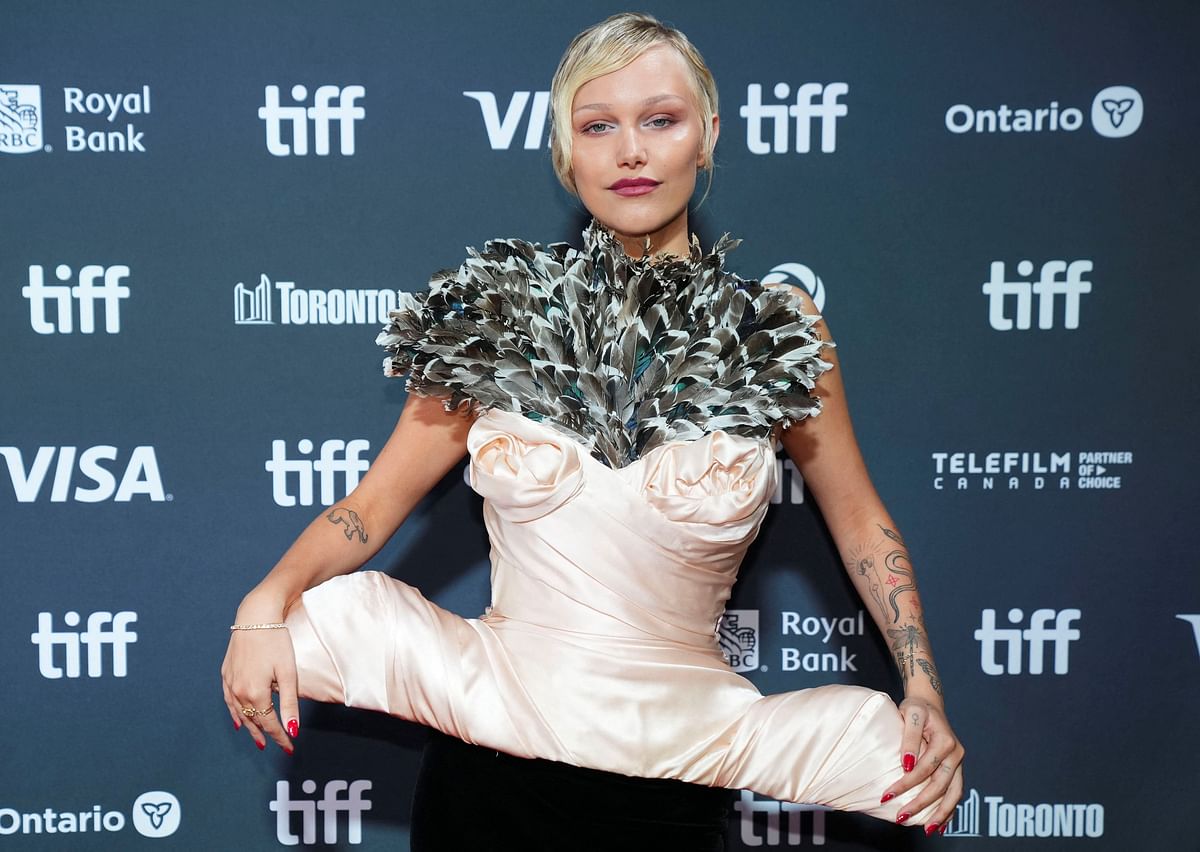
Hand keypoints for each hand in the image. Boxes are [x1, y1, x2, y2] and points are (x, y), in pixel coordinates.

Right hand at [220, 618, 300, 753]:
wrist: (255, 617)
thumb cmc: (276, 641)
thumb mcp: (288, 673)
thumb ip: (289, 703)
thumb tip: (292, 730)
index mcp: (255, 693)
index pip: (269, 723)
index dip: (280, 737)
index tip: (290, 748)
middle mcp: (239, 691)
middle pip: (254, 720)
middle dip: (267, 734)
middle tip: (277, 746)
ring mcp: (230, 683)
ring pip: (240, 713)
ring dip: (250, 727)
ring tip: (259, 740)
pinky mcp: (226, 674)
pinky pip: (229, 701)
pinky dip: (235, 713)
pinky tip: (239, 720)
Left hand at [882, 696, 964, 835]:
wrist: (929, 703)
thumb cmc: (917, 708)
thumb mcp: (911, 714)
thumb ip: (910, 738)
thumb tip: (907, 764)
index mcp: (946, 741)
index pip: (924, 769)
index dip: (906, 783)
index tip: (887, 794)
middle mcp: (956, 754)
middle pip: (940, 785)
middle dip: (920, 804)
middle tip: (900, 816)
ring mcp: (958, 762)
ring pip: (954, 794)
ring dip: (940, 814)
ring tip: (927, 830)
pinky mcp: (957, 768)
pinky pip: (956, 793)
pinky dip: (949, 809)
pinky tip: (940, 824)